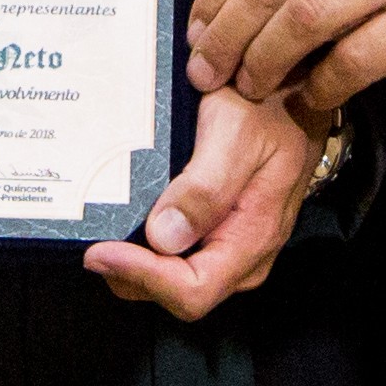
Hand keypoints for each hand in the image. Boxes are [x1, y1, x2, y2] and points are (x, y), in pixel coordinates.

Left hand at [83, 86, 312, 317]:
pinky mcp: (222, 232)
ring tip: (105, 231)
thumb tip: (163, 238)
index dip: (143, 277)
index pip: (194, 291)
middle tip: (95, 240)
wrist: (290, 92)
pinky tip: (129, 220)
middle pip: (179, 293)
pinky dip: (148, 247)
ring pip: (176, 279)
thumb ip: (205, 187)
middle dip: (133, 274)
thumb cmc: (267, 107)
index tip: (102, 251)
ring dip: (137, 263)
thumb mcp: (236, 133)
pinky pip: (181, 256)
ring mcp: (233, 246)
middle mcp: (245, 255)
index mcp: (253, 237)